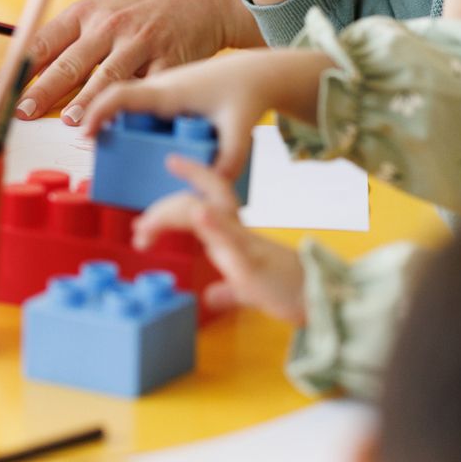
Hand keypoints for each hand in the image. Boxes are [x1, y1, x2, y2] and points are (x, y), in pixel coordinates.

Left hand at [14, 0, 258, 125]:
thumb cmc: (141, 8)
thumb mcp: (102, 11)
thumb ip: (71, 41)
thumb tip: (30, 78)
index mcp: (84, 14)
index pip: (42, 42)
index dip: (18, 70)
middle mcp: (109, 25)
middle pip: (69, 62)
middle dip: (43, 91)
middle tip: (22, 113)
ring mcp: (140, 41)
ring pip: (108, 76)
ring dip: (87, 101)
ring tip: (70, 122)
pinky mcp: (171, 58)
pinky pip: (150, 86)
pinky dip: (135, 105)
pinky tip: (122, 121)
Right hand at [76, 48, 333, 179]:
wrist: (257, 70)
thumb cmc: (246, 91)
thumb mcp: (239, 126)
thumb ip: (229, 157)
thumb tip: (213, 186)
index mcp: (168, 91)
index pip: (120, 95)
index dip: (97, 113)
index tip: (85, 135)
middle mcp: (158, 86)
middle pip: (117, 101)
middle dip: (102, 123)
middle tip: (98, 151)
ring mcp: (161, 88)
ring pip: (128, 104)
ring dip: (119, 124)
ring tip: (121, 154)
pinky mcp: (168, 94)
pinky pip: (140, 106)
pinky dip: (134, 123)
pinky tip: (145, 145)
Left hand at [136, 156, 304, 322]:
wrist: (322, 302)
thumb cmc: (288, 292)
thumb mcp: (249, 291)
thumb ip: (228, 291)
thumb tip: (210, 296)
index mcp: (234, 234)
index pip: (209, 195)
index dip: (193, 173)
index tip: (171, 159)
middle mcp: (237, 231)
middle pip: (197, 202)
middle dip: (163, 210)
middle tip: (139, 229)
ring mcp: (245, 244)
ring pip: (207, 213)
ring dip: (172, 215)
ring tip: (145, 227)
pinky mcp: (253, 263)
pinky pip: (232, 239)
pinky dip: (213, 225)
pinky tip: (200, 215)